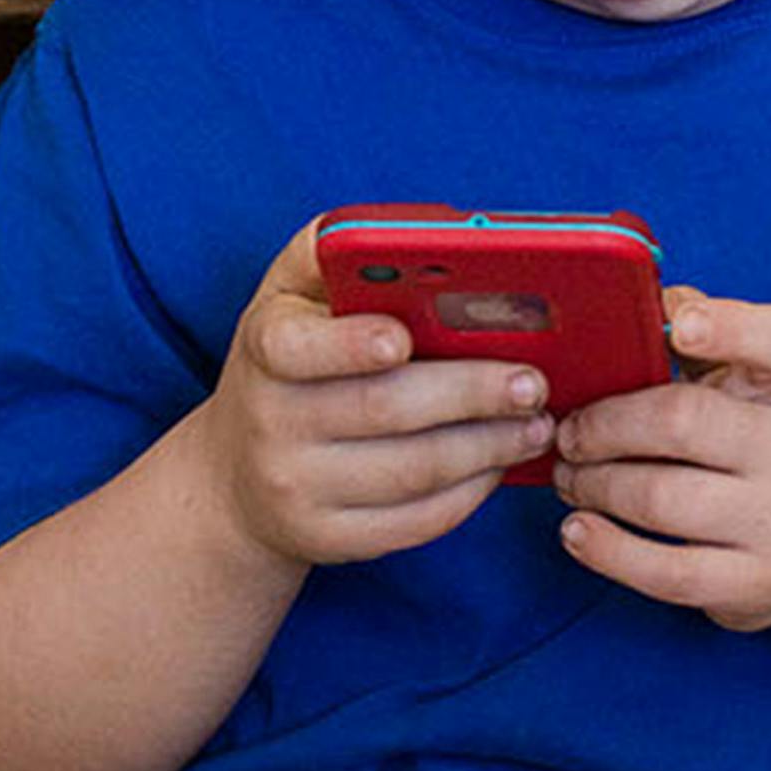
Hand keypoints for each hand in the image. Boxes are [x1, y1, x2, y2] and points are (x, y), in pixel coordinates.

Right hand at [200, 219, 556, 567]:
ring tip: (538, 424)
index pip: (297, 346)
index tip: (403, 338)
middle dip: (471, 394)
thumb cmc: (290, 361)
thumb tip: (421, 231)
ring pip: (410, 471)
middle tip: (535, 382)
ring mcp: (294, 488)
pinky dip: (468, 494)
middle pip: (384, 409)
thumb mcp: (291, 296)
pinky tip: (500, 464)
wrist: (232, 477)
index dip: (350, 344)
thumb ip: (340, 252)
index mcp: (266, 347)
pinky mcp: (325, 540)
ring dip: (487, 448)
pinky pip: (411, 523)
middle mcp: (270, 421)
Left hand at [552, 286, 770, 632]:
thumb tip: (634, 299)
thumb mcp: (742, 381)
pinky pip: (664, 572)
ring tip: (568, 476)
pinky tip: (577, 531)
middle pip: (683, 422)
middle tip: (568, 431)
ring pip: (660, 498)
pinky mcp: (753, 584)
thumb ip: (693, 331)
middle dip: (606, 425)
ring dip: (594, 485)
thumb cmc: (754, 441)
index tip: (679, 326)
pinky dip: (606, 550)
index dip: (731, 328)